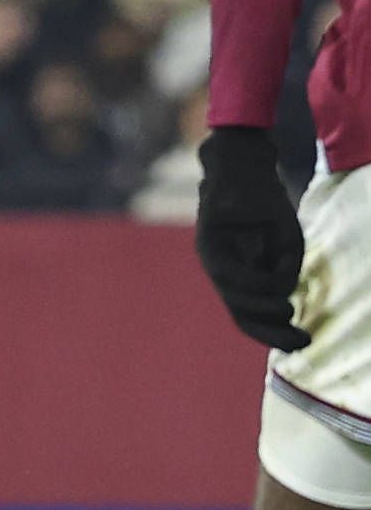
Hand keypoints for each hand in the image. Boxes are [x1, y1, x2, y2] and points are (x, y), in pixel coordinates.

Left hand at [198, 126, 310, 350]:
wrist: (246, 166)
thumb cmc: (268, 208)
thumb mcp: (286, 244)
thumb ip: (282, 271)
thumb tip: (281, 298)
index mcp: (238, 273)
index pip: (250, 314)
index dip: (275, 333)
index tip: (304, 343)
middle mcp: (220, 268)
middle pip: (240, 313)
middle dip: (270, 332)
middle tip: (301, 342)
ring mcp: (211, 255)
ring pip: (234, 298)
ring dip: (264, 310)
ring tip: (289, 311)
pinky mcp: (206, 241)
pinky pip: (230, 273)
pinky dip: (257, 285)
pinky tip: (280, 288)